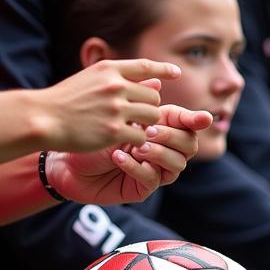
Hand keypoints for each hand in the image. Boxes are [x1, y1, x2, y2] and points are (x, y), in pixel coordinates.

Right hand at [32, 59, 173, 150]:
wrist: (43, 118)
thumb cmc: (66, 100)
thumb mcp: (90, 81)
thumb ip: (121, 80)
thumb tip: (156, 84)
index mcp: (108, 70)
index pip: (145, 66)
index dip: (164, 69)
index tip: (176, 72)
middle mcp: (115, 86)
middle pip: (153, 98)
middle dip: (148, 108)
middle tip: (136, 116)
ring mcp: (115, 108)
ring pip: (152, 117)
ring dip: (145, 125)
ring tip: (131, 128)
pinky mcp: (114, 131)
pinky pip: (141, 135)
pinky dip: (137, 140)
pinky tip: (126, 141)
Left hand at [45, 103, 212, 204]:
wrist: (65, 158)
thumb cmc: (90, 132)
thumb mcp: (113, 111)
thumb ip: (135, 96)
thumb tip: (157, 81)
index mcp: (161, 127)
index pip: (186, 123)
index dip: (195, 120)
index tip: (204, 118)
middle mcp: (163, 149)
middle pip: (189, 144)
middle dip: (172, 136)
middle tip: (150, 130)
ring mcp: (155, 169)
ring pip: (177, 164)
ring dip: (159, 153)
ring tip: (137, 145)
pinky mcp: (142, 188)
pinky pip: (152, 179)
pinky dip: (136, 167)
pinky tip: (119, 157)